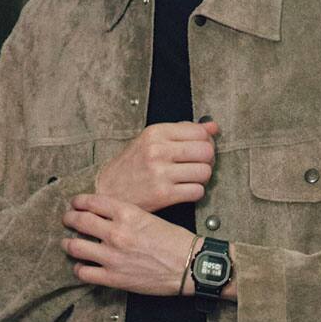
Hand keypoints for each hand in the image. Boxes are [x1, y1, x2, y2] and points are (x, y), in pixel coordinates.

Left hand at [62, 193, 201, 295]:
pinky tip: (82, 267)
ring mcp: (112, 256)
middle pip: (79, 221)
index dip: (79, 202)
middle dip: (69, 219)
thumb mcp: (151, 217)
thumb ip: (127, 215)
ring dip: (69, 244)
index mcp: (127, 213)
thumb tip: (108, 217)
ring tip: (69, 244)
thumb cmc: (176, 241)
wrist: (190, 265)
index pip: (92, 201)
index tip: (76, 204)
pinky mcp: (113, 277)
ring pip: (75, 246)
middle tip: (67, 221)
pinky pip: (84, 272)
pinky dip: (79, 269)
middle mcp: (116, 232)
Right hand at [95, 118, 217, 212]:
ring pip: (204, 172)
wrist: (107, 189)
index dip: (206, 141)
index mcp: (155, 133)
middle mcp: (158, 151)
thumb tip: (213, 126)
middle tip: (198, 164)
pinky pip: (197, 192)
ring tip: (190, 178)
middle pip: (206, 151)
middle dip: (207, 159)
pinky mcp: (163, 194)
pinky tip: (185, 189)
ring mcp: (161, 173)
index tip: (200, 148)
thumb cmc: (132, 165)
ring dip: (202, 177)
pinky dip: (195, 192)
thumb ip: (183, 131)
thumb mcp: (152, 140)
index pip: (200, 132)